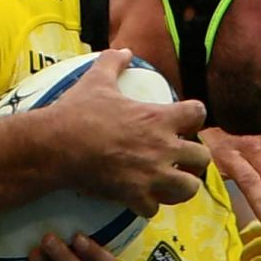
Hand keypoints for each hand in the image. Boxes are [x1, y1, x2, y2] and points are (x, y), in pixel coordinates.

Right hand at [46, 49, 210, 215]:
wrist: (57, 145)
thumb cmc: (78, 111)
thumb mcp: (97, 80)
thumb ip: (114, 63)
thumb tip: (125, 51)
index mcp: (158, 117)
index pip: (199, 113)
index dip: (195, 116)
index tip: (185, 120)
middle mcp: (163, 147)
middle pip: (203, 157)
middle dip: (194, 159)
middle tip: (180, 158)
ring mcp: (151, 174)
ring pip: (189, 188)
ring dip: (179, 186)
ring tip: (168, 183)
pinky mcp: (135, 196)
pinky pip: (154, 209)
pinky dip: (148, 206)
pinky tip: (139, 199)